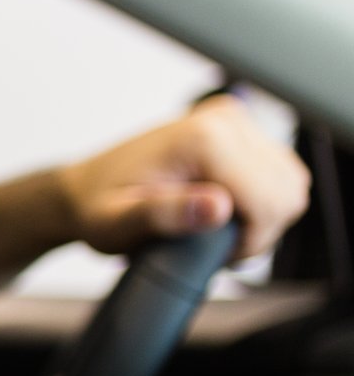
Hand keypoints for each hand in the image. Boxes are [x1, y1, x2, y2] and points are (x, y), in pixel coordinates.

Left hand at [58, 94, 309, 263]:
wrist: (84, 189)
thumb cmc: (96, 207)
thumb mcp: (116, 224)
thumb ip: (164, 216)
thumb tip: (218, 208)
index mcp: (202, 139)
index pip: (267, 200)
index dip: (248, 240)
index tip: (212, 254)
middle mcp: (224, 121)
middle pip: (285, 193)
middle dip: (258, 230)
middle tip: (211, 244)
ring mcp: (235, 122)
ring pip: (290, 184)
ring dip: (263, 217)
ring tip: (215, 229)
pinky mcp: (240, 130)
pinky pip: (281, 174)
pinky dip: (264, 201)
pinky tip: (227, 212)